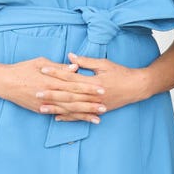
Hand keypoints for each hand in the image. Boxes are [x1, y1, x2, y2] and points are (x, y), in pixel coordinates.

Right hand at [1, 56, 106, 122]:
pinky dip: (70, 118)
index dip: (89, 87)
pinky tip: (79, 120)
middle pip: (74, 99)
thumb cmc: (23, 69)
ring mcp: (45, 103)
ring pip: (68, 110)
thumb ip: (59, 67)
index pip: (75, 84)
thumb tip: (75, 67)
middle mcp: (50, 93)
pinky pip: (58, 115)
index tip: (102, 89)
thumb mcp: (41, 62)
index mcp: (52, 79)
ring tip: (97, 118)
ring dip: (84, 114)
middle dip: (90, 103)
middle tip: (105, 106)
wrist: (4, 82)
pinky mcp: (41, 110)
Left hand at [34, 54, 148, 121]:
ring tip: (41, 107)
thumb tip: (69, 56)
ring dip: (56, 108)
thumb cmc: (121, 73)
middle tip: (36, 92)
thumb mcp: (104, 64)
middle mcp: (93, 95)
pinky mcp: (97, 111)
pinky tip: (57, 118)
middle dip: (52, 93)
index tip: (43, 69)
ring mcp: (95, 105)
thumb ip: (85, 62)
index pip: (71, 76)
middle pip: (68, 94)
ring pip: (72, 107)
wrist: (137, 87)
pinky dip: (68, 117)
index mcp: (93, 81)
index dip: (56, 72)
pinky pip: (80, 116)